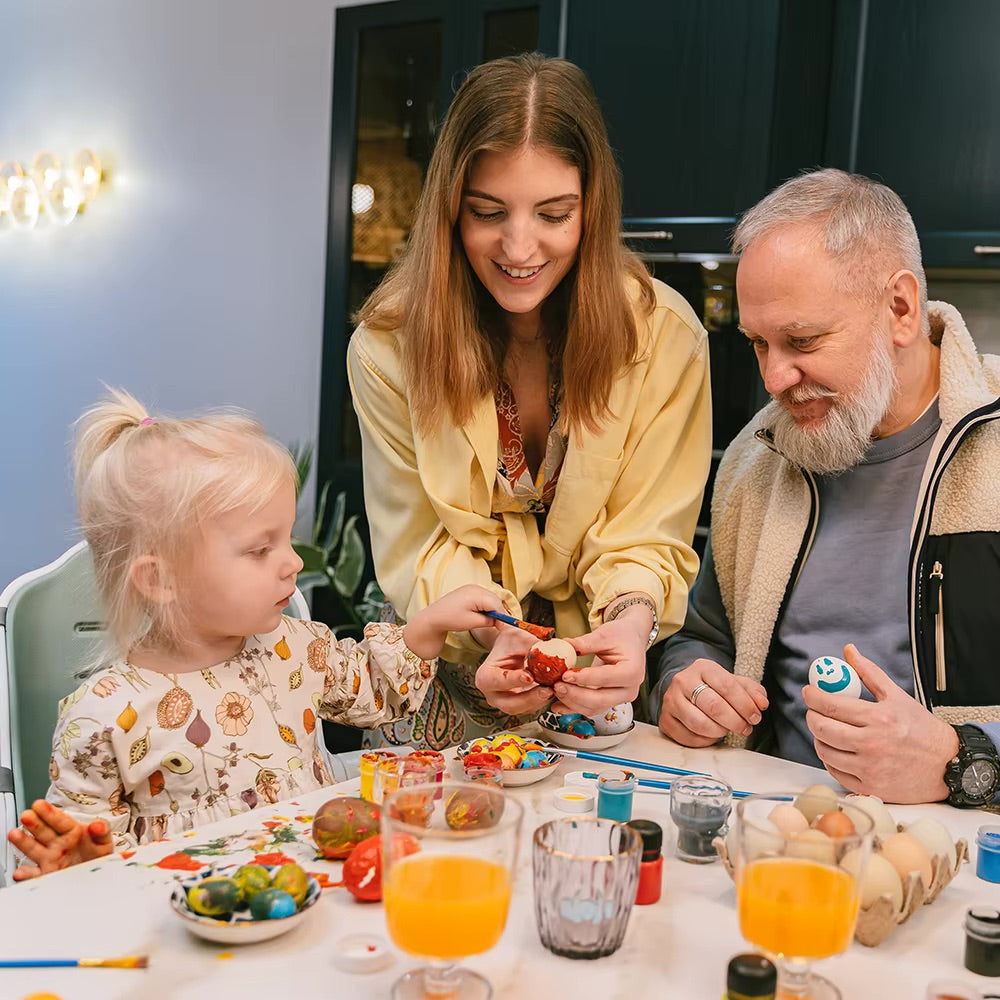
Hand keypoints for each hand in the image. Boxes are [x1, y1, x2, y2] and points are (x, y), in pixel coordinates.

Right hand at [8, 799, 113, 879]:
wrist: (96, 877)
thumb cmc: (99, 857)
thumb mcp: (104, 842)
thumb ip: (101, 832)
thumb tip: (97, 825)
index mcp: (72, 833)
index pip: (60, 821)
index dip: (50, 813)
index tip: (40, 805)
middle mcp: (58, 845)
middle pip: (44, 832)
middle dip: (35, 823)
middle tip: (26, 814)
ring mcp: (50, 859)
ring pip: (34, 849)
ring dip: (24, 842)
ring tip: (14, 834)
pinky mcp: (46, 876)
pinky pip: (34, 875)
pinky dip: (26, 875)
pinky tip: (19, 872)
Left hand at [403, 584, 506, 659]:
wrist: (433, 617)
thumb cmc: (451, 619)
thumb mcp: (472, 622)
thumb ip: (489, 620)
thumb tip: (499, 621)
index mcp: (477, 594)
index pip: (497, 605)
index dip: (503, 616)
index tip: (505, 628)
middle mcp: (476, 587)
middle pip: (495, 600)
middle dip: (498, 612)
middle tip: (499, 626)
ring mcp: (472, 588)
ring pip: (490, 599)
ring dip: (492, 610)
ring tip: (489, 622)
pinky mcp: (469, 591)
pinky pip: (483, 598)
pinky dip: (486, 606)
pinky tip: (482, 615)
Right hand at [475, 625, 553, 715]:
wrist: (510, 649)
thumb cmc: (510, 642)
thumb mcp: (518, 638)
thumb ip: (531, 646)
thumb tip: (551, 652)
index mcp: (485, 676)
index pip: (498, 681)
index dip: (514, 680)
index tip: (530, 676)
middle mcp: (492, 694)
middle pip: (509, 704)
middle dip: (530, 698)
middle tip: (547, 689)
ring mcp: (505, 702)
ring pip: (522, 709)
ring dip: (539, 701)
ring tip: (553, 689)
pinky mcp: (518, 705)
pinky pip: (530, 708)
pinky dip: (542, 701)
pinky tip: (553, 691)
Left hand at [552, 618, 646, 716]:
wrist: (630, 641)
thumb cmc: (622, 636)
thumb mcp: (604, 635)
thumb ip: (585, 643)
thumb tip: (564, 644)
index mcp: (632, 671)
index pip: (605, 678)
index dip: (583, 678)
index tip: (565, 675)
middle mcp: (629, 689)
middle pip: (600, 700)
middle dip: (575, 695)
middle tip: (557, 685)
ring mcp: (620, 698)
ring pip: (594, 708)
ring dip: (572, 702)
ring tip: (555, 690)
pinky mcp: (610, 701)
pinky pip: (591, 708)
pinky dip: (573, 707)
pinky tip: (558, 705)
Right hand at [658, 659, 768, 746]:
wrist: (685, 689)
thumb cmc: (713, 688)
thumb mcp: (734, 683)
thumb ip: (752, 691)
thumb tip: (761, 703)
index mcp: (702, 667)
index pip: (727, 686)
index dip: (745, 705)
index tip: (755, 716)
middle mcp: (683, 681)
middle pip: (714, 706)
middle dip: (735, 721)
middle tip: (745, 728)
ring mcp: (671, 700)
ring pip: (699, 723)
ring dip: (720, 732)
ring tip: (727, 730)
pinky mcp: (665, 720)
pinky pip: (688, 737)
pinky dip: (705, 741)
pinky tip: (712, 735)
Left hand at [804, 644, 957, 802]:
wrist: (948, 764)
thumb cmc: (923, 730)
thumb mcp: (897, 696)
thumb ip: (869, 673)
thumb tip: (849, 652)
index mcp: (878, 718)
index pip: (830, 705)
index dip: (813, 696)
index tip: (809, 692)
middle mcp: (872, 744)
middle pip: (821, 728)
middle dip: (812, 716)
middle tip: (814, 711)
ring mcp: (870, 768)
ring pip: (824, 751)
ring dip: (819, 738)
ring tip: (827, 730)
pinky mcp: (870, 788)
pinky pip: (835, 772)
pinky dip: (831, 759)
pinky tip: (838, 750)